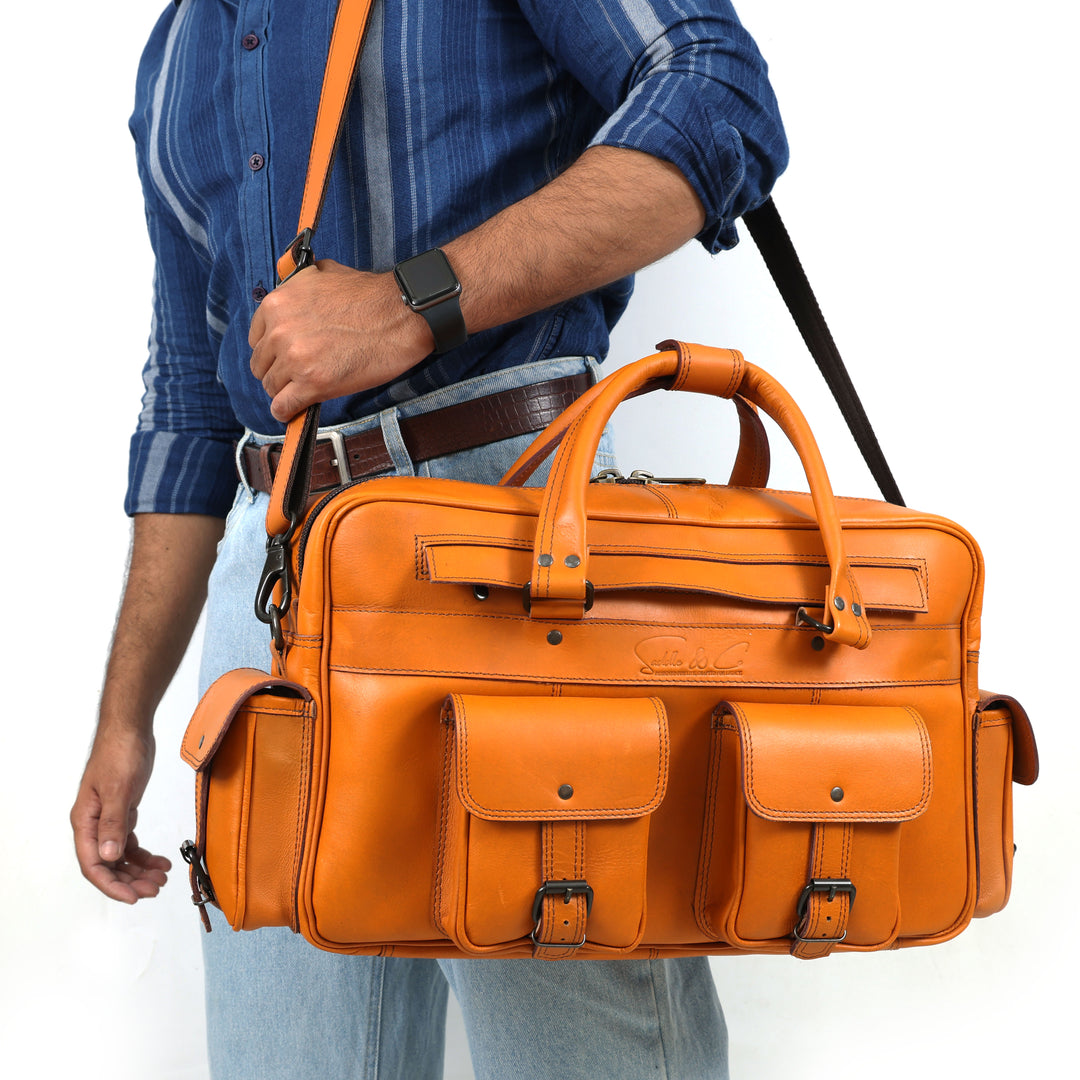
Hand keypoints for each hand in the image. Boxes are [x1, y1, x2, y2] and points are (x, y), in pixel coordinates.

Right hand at [71, 728, 170, 903]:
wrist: (130, 728)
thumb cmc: (120, 752)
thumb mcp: (119, 788)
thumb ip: (113, 824)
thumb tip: (109, 857)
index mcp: (85, 820)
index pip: (93, 864)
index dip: (111, 884)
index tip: (133, 896)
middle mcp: (93, 824)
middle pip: (108, 864)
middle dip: (130, 880)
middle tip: (156, 888)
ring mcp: (108, 819)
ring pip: (120, 856)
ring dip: (139, 870)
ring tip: (162, 878)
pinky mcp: (123, 811)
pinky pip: (130, 842)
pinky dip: (144, 854)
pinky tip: (161, 861)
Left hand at [248, 259, 432, 421]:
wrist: (400, 314)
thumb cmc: (369, 296)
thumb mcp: (321, 274)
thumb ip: (297, 289)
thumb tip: (292, 300)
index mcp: (278, 304)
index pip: (256, 339)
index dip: (271, 351)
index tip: (282, 357)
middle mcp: (280, 331)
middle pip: (261, 366)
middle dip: (278, 371)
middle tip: (296, 375)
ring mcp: (296, 359)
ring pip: (272, 388)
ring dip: (286, 391)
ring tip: (302, 390)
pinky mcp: (314, 383)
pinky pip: (284, 407)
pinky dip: (287, 412)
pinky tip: (294, 411)